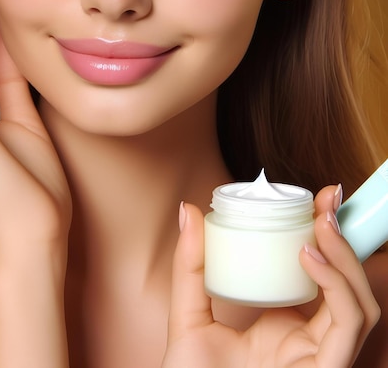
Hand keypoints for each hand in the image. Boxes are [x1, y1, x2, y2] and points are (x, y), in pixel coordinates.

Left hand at [163, 186, 379, 367]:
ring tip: (318, 223)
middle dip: (345, 239)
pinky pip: (347, 327)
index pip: (318, 276)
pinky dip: (337, 288)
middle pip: (346, 286)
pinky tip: (309, 257)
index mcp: (284, 325)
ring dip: (345, 258)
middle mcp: (309, 340)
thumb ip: (190, 266)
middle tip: (329, 198)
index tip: (318, 195)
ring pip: (358, 305)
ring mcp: (320, 358)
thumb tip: (189, 209)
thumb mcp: (188, 315)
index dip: (326, 235)